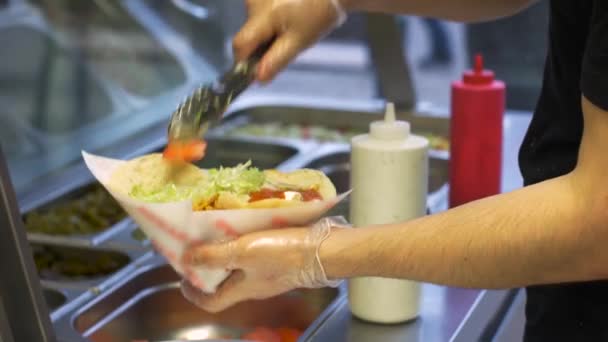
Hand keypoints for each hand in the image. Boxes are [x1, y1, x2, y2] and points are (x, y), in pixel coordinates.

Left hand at [181, 217, 345, 311]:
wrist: (323, 250)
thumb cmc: (283, 253)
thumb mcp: (243, 251)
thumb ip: (215, 255)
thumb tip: (187, 260)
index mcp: (241, 289)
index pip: (211, 302)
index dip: (193, 293)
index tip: (183, 278)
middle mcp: (254, 286)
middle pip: (223, 285)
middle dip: (207, 270)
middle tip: (197, 249)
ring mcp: (268, 275)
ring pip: (238, 270)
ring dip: (224, 256)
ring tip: (216, 235)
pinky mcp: (281, 262)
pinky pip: (254, 259)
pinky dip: (243, 247)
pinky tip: (244, 230)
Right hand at [234, 0, 346, 81]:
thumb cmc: (319, 15)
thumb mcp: (299, 42)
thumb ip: (276, 60)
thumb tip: (258, 78)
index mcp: (262, 15)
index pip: (240, 44)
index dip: (244, 62)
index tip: (256, 71)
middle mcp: (254, 2)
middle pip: (248, 35)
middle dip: (261, 47)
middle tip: (284, 46)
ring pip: (254, 26)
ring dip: (268, 34)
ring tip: (291, 29)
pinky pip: (260, 15)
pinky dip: (271, 22)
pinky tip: (288, 19)